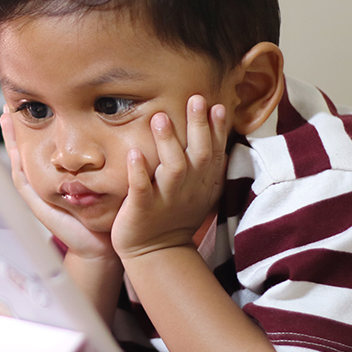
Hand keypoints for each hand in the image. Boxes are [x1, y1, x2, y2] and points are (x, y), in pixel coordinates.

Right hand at [0, 107, 117, 260]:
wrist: (96, 244)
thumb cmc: (97, 215)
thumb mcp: (94, 183)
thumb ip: (92, 167)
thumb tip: (100, 142)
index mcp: (51, 180)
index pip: (35, 150)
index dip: (27, 131)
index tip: (23, 109)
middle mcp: (40, 186)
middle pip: (20, 153)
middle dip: (13, 131)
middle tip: (7, 108)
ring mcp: (36, 196)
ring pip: (17, 163)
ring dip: (10, 142)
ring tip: (6, 120)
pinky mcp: (38, 206)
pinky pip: (23, 182)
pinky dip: (17, 165)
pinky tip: (14, 150)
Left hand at [111, 95, 227, 258]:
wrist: (156, 252)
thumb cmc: (174, 214)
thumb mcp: (199, 190)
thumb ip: (205, 164)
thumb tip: (215, 129)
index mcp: (203, 183)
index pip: (214, 152)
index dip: (217, 129)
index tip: (217, 106)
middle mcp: (188, 189)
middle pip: (198, 155)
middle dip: (198, 127)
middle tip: (195, 99)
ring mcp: (166, 199)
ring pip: (172, 168)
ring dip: (167, 142)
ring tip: (159, 117)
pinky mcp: (142, 209)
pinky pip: (141, 188)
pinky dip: (138, 171)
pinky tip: (133, 153)